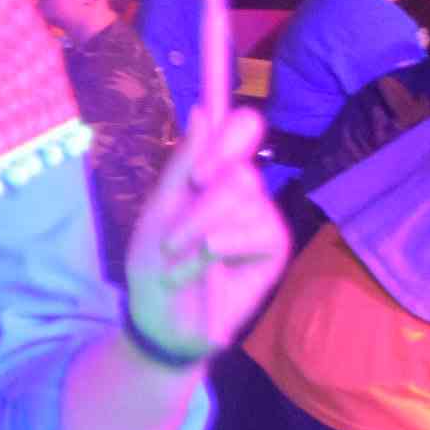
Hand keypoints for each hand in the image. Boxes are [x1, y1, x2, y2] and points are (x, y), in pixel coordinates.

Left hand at [123, 105, 289, 365]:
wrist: (160, 319)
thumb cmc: (154, 265)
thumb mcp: (158, 211)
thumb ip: (182, 163)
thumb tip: (203, 111)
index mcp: (212, 173)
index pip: (240, 131)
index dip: (229, 138)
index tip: (200, 175)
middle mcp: (242, 190)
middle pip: (241, 171)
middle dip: (199, 208)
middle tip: (171, 239)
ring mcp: (260, 217)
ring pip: (246, 200)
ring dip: (201, 234)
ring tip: (178, 263)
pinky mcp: (274, 247)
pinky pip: (260, 229)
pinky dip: (223, 248)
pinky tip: (207, 268)